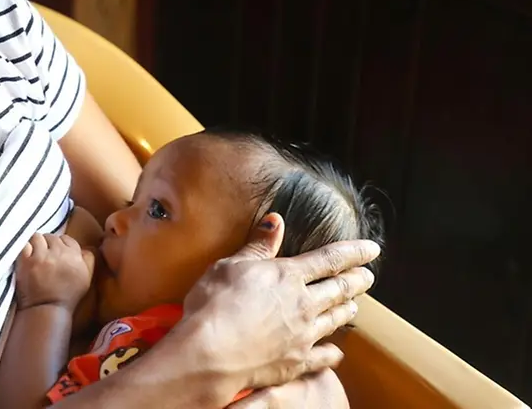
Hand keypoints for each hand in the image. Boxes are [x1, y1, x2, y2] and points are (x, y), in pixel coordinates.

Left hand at [15, 233, 95, 309]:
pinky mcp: (26, 262)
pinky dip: (24, 249)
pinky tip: (26, 256)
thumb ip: (88, 260)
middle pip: (51, 237)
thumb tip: (85, 247)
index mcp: (75, 256)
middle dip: (48, 244)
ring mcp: (41, 257)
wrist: (47, 310)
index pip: (67, 239)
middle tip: (45, 255)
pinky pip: (24, 245)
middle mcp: (59, 254)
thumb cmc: (67, 296)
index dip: (61, 245)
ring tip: (34, 254)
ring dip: (35, 244)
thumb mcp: (86, 279)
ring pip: (37, 237)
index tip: (56, 254)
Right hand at [158, 213, 377, 403]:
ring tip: (354, 305)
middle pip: (340, 289)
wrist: (210, 353)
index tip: (372, 249)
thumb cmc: (214, 304)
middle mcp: (303, 304)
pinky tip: (337, 352)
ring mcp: (304, 335)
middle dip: (357, 281)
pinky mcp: (297, 361)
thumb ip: (258, 246)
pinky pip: (325, 357)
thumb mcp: (230, 266)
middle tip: (368, 276)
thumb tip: (275, 221)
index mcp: (288, 275)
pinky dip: (334, 352)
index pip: (330, 259)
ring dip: (348, 310)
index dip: (355, 252)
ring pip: (336, 319)